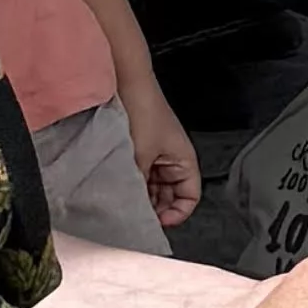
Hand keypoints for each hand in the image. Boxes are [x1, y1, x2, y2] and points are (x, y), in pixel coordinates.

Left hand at [125, 80, 201, 228]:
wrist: (125, 84)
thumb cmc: (143, 111)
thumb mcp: (140, 157)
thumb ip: (137, 187)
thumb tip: (131, 212)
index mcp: (184, 161)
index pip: (190, 197)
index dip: (178, 213)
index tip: (159, 224)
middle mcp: (171, 160)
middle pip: (169, 196)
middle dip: (156, 208)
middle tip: (137, 220)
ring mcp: (153, 156)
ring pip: (152, 188)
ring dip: (140, 197)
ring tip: (125, 205)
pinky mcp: (137, 151)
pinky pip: (138, 176)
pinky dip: (130, 185)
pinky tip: (117, 190)